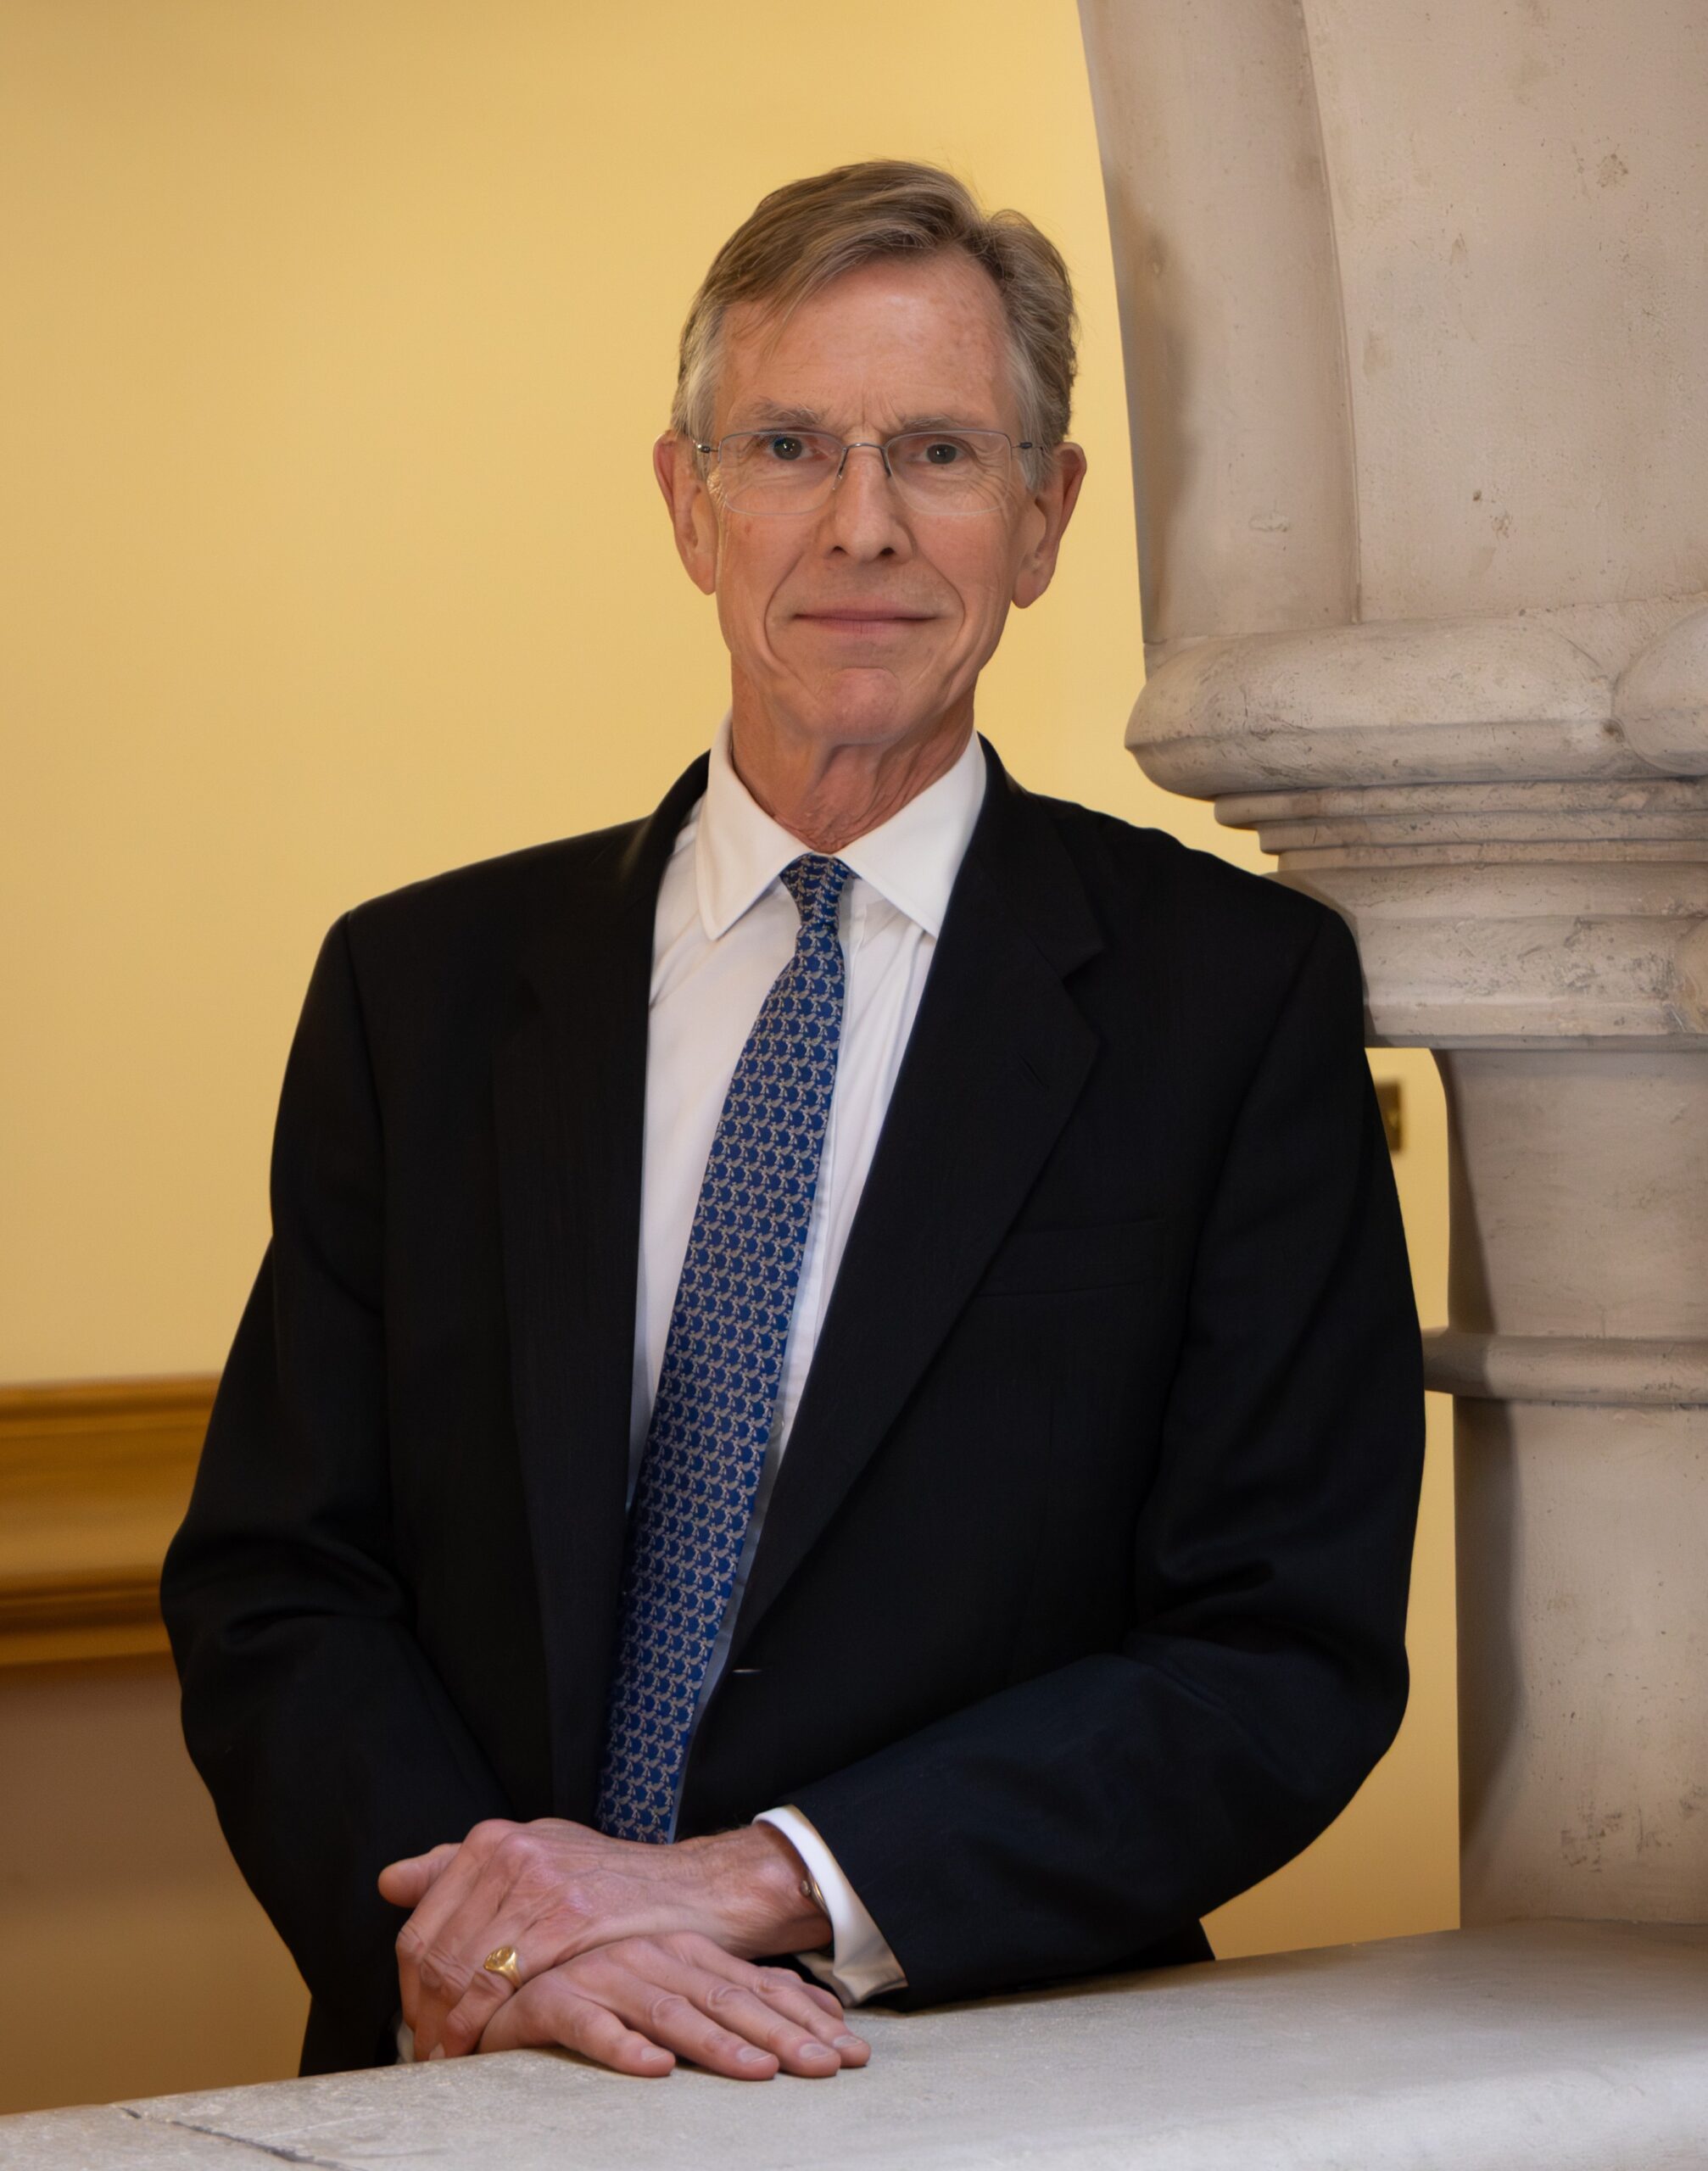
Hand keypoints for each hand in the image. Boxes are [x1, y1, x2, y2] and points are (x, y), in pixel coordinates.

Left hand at [379, 1818, 830, 2058]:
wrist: (696, 1889)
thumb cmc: (615, 1883)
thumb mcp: (539, 1854)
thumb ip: (462, 1867)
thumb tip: (391, 1882)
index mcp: (494, 1840)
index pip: (420, 1925)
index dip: (411, 1985)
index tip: (420, 2020)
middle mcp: (510, 1854)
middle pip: (433, 1953)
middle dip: (423, 2014)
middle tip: (431, 2052)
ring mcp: (539, 1885)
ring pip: (461, 1972)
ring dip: (448, 2029)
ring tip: (453, 2060)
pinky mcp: (568, 1921)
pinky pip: (502, 1986)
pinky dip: (484, 2027)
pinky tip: (487, 2049)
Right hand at [472, 1930, 868, 2079]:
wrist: (506, 1970)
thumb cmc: (601, 1985)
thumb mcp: (678, 1984)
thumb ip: (742, 1993)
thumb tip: (824, 2010)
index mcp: (685, 1952)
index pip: (757, 1987)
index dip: (806, 2020)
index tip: (851, 2053)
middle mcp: (650, 1957)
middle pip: (726, 2000)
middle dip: (782, 2035)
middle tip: (827, 2068)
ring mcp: (602, 1976)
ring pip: (669, 2011)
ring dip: (716, 2043)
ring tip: (758, 2072)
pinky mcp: (551, 2001)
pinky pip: (590, 2027)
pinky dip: (623, 2046)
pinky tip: (655, 2069)